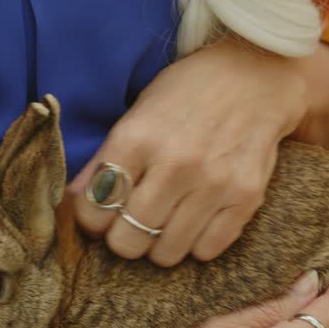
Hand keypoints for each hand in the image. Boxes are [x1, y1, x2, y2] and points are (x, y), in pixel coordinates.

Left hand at [70, 38, 308, 266]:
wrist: (256, 74)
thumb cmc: (187, 93)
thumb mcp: (136, 113)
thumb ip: (104, 160)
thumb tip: (73, 201)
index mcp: (137, 138)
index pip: (95, 209)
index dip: (91, 221)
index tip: (100, 217)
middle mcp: (174, 164)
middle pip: (128, 240)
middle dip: (123, 240)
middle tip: (130, 226)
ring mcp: (213, 183)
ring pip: (167, 252)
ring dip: (159, 247)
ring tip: (163, 225)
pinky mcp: (246, 197)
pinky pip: (207, 250)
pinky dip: (195, 245)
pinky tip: (194, 223)